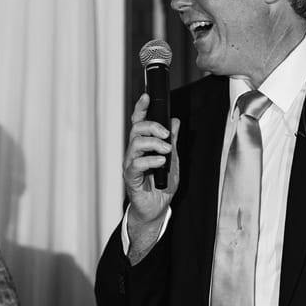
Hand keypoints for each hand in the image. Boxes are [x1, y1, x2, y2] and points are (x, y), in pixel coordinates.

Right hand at [123, 93, 180, 229]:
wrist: (157, 209)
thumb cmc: (162, 185)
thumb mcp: (173, 159)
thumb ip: (173, 141)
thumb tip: (175, 121)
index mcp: (143, 145)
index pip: (139, 122)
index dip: (141, 108)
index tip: (146, 96)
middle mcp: (134, 152)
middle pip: (136, 128)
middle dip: (152, 126)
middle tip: (166, 135)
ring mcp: (131, 164)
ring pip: (135, 143)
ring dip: (154, 143)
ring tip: (167, 151)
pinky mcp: (131, 178)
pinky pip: (136, 164)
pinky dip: (150, 160)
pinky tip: (161, 162)